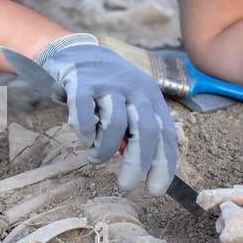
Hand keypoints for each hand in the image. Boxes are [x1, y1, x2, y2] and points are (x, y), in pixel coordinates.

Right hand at [37, 34, 177, 193]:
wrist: (77, 52)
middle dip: (137, 164)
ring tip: (95, 156)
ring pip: (115, 124)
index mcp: (151, 97)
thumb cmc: (107, 89)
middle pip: (146, 131)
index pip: (165, 135)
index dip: (163, 165)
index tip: (155, 190)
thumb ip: (137, 131)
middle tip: (126, 185)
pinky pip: (84, 113)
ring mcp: (108, 84)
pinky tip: (83, 137)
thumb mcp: (130, 105)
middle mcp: (134, 89)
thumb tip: (143, 166)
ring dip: (104, 149)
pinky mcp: (81, 82)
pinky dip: (83, 131)